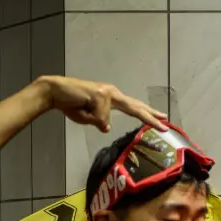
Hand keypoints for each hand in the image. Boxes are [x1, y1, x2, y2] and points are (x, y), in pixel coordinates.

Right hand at [37, 75, 167, 133]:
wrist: (55, 92)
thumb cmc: (71, 104)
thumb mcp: (89, 118)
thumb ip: (100, 122)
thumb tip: (107, 128)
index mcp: (112, 98)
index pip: (134, 108)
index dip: (148, 114)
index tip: (162, 119)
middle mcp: (112, 93)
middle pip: (134, 107)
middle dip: (149, 116)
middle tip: (165, 122)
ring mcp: (106, 93)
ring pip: (105, 118)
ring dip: (90, 118)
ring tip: (81, 109)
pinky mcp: (99, 95)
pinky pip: (97, 117)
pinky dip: (86, 117)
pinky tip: (80, 107)